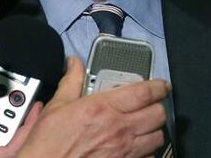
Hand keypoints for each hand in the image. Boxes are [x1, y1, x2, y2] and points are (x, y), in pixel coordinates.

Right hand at [17, 57, 170, 157]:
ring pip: (157, 138)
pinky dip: (146, 153)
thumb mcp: (57, 107)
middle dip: (158, 109)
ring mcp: (124, 151)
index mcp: (104, 108)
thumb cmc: (47, 145)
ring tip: (144, 129)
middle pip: (158, 114)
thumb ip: (71, 82)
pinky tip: (136, 149)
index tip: (163, 86)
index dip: (160, 86)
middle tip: (151, 107)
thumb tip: (74, 62)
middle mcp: (119, 129)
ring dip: (154, 132)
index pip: (145, 92)